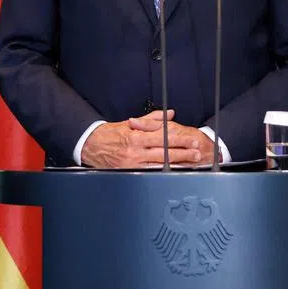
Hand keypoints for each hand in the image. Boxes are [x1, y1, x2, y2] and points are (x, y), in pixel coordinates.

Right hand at [81, 110, 212, 168]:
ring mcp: (133, 164)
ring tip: (190, 165)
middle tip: (196, 152)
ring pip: (159, 165)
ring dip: (176, 165)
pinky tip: (172, 173)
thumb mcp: (130, 124)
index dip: (179, 140)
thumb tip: (169, 115)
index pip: (163, 138)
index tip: (191, 140)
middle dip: (182, 153)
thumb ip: (152, 120)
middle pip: (164, 152)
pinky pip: (149, 173)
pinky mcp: (129, 173)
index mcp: (136, 137)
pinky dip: (162, 173)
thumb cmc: (110, 134)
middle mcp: (135, 151)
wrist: (91, 145)